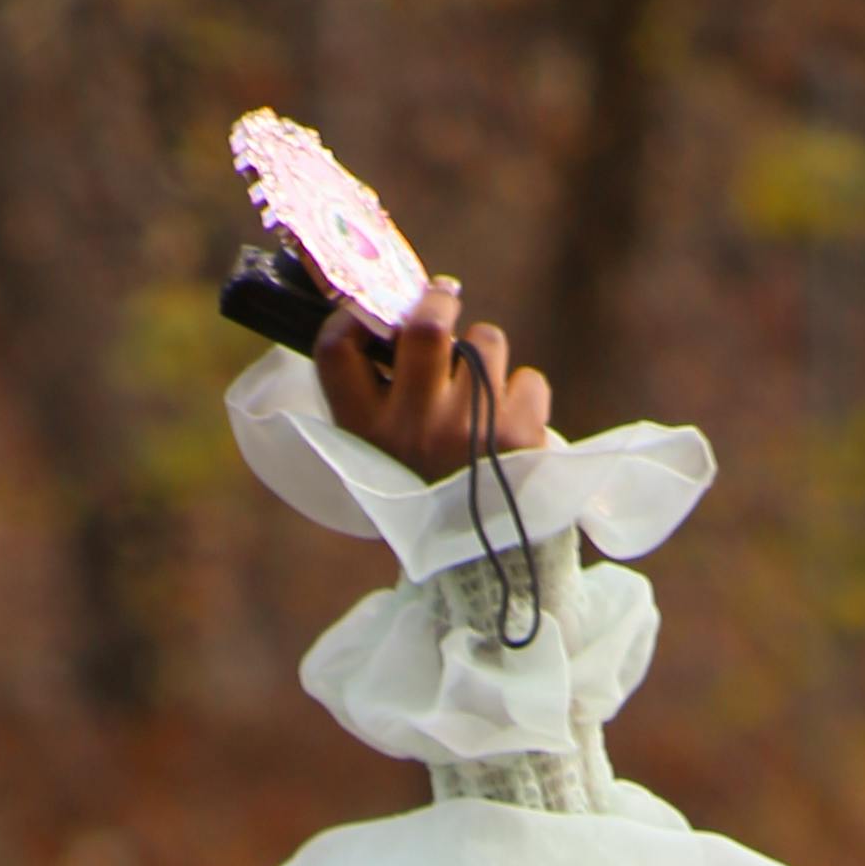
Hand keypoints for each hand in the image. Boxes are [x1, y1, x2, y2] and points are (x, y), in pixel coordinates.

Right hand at [315, 275, 553, 476]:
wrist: (479, 568)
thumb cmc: (426, 497)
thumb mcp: (382, 460)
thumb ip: (379, 401)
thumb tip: (394, 316)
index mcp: (364, 434)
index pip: (336, 350)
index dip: (353, 317)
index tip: (373, 312)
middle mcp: (410, 429)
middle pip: (426, 325)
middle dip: (440, 300)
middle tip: (445, 297)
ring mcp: (466, 431)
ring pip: (485, 341)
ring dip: (487, 356)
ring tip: (482, 396)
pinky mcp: (518, 436)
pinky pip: (528, 380)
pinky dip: (524, 396)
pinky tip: (512, 428)